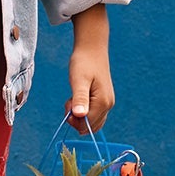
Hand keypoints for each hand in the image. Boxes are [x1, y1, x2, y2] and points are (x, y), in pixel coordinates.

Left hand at [67, 2, 114, 133]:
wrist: (92, 49)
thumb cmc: (84, 62)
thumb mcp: (79, 80)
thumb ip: (79, 98)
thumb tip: (79, 115)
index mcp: (103, 102)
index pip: (87, 124)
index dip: (74, 120)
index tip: (66, 105)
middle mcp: (108, 105)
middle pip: (90, 126)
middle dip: (76, 119)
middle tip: (69, 101)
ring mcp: (107, 103)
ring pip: (92, 122)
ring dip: (79, 115)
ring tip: (72, 98)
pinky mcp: (104, 100)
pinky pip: (93, 114)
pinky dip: (83, 111)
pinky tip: (77, 98)